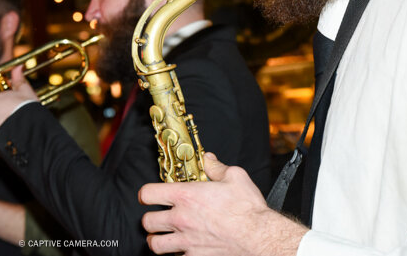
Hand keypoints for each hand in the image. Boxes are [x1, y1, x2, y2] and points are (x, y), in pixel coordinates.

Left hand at [138, 153, 306, 255]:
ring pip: (155, 245)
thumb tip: (208, 159)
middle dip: (150, 219)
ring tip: (162, 236)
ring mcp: (186, 241)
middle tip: (157, 217)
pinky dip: (176, 254)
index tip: (150, 196)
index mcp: (185, 196)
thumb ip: (216, 167)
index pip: (148, 194)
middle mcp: (181, 219)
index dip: (146, 194)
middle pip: (147, 221)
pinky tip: (183, 249)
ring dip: (156, 240)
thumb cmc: (248, 210)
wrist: (260, 238)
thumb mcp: (235, 177)